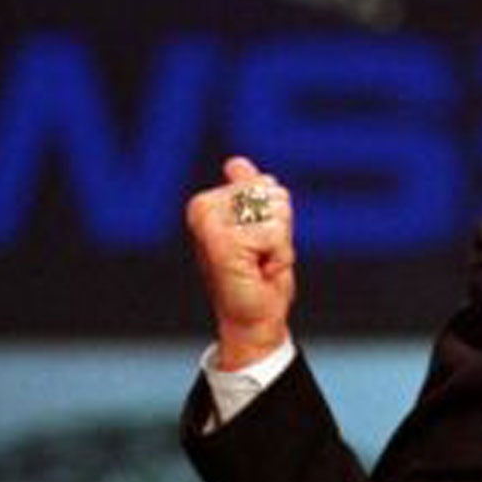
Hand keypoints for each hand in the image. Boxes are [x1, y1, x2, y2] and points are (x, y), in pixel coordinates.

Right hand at [184, 156, 295, 368]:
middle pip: (272, 192)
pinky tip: (260, 268)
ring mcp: (210, 226)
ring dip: (279, 241)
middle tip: (260, 255)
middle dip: (279, 225)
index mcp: (207, 203)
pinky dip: (278, 253)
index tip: (257, 242)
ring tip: (260, 262)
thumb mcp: (256, 227)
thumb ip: (246, 190)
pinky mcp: (223, 243)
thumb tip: (236, 162)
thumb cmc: (253, 277)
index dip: (275, 213)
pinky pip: (273, 231)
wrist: (252, 318)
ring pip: (275, 210)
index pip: (265, 183)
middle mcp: (202, 209)